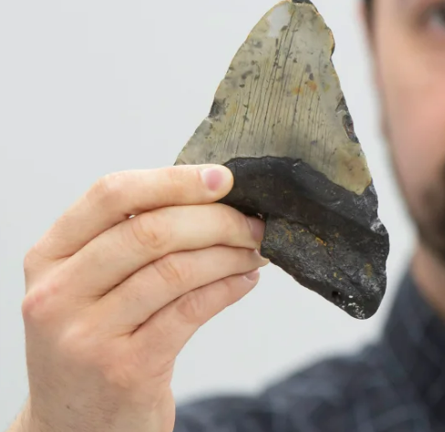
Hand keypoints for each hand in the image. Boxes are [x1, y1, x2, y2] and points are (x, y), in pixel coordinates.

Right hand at [11, 165, 267, 431]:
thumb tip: (212, 197)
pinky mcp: (124, 368)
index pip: (111, 195)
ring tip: (256, 251)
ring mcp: (87, 334)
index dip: (174, 179)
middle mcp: (57, 294)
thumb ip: (126, 243)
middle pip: (151, 231)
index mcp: (48, 258)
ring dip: (229, 254)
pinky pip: (190, 311)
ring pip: (175, 270)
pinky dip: (228, 288)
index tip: (223, 178)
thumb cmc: (94, 345)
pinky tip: (246, 281)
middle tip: (254, 223)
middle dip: (216, 220)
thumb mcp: (87, 289)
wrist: (72, 428)